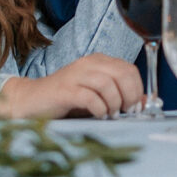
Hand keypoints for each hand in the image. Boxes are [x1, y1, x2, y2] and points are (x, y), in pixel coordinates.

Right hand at [0, 54, 143, 119]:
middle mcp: (87, 64)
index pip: (129, 69)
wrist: (31, 101)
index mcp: (98, 61)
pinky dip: (99, 109)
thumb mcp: (96, 95)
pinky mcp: (64, 90)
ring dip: (114, 103)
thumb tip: (145, 102)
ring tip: (110, 114)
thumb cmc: (66, 100)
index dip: (138, 89)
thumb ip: (119, 95)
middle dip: (129, 96)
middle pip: (122, 73)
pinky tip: (98, 115)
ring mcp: (75, 75)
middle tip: (125, 112)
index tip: (135, 106)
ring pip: (107, 83)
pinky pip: (90, 97)